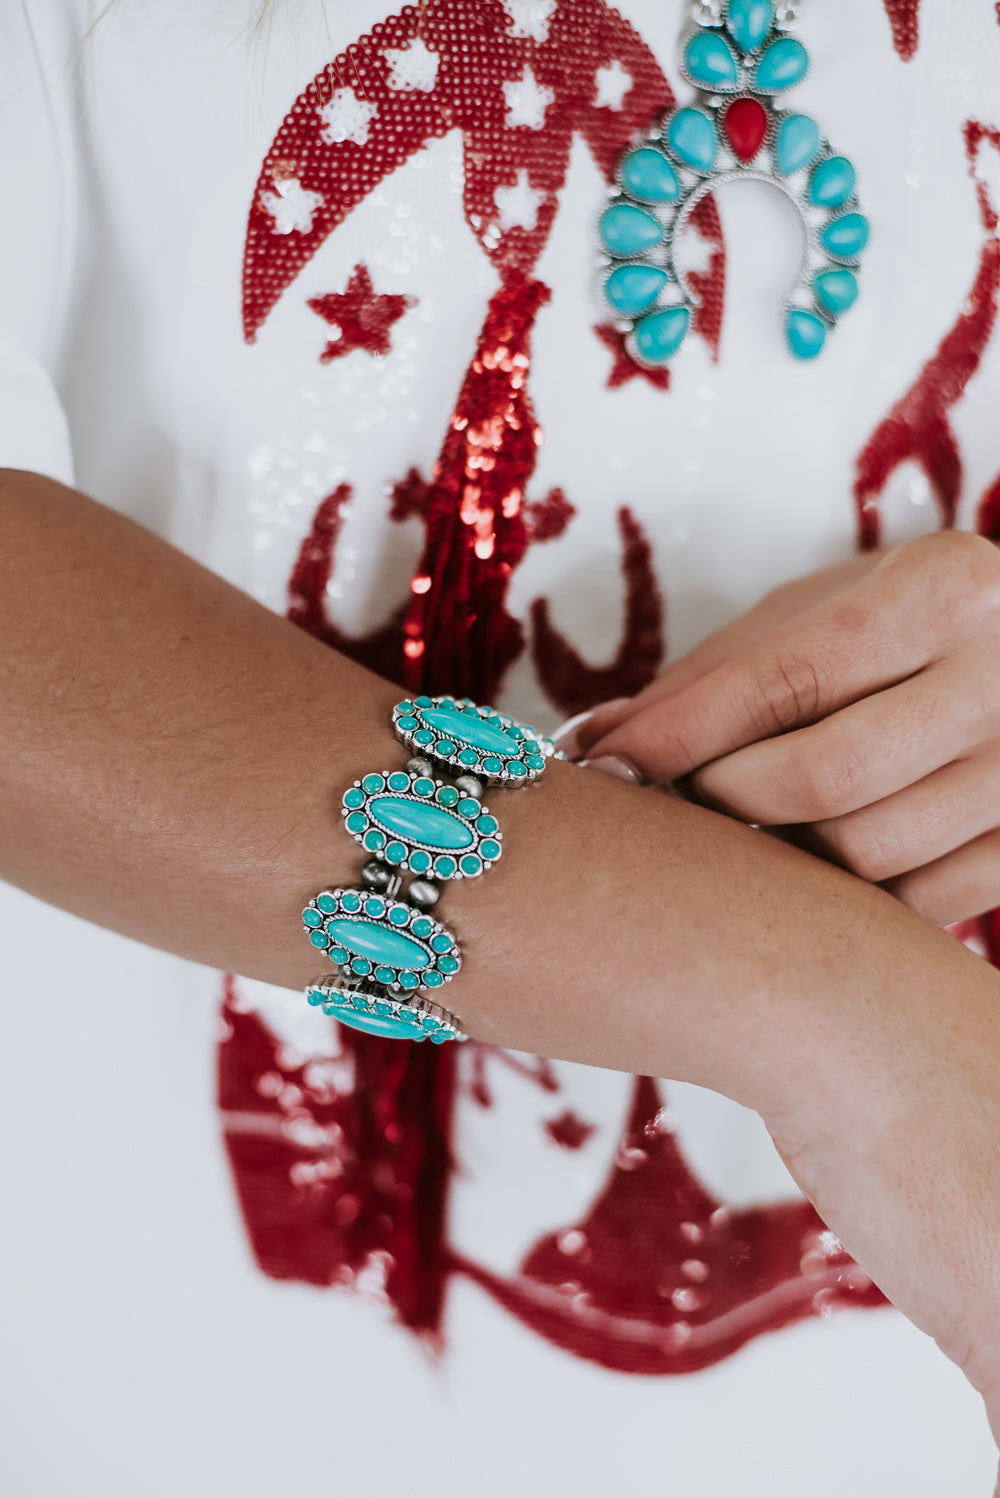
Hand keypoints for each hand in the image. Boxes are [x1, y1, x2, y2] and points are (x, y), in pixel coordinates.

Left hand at [580, 531, 999, 924]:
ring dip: (778, 854)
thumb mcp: (823, 610)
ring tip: (749, 823)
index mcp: (940, 593)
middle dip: (722, 799)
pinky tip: (821, 858)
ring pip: (866, 856)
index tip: (608, 761)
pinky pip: (917, 904)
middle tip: (679, 795)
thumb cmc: (910, 623)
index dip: (680, 732)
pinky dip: (848, 897)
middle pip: (821, 780)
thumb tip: (602, 738)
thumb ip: (718, 672)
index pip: (783, 679)